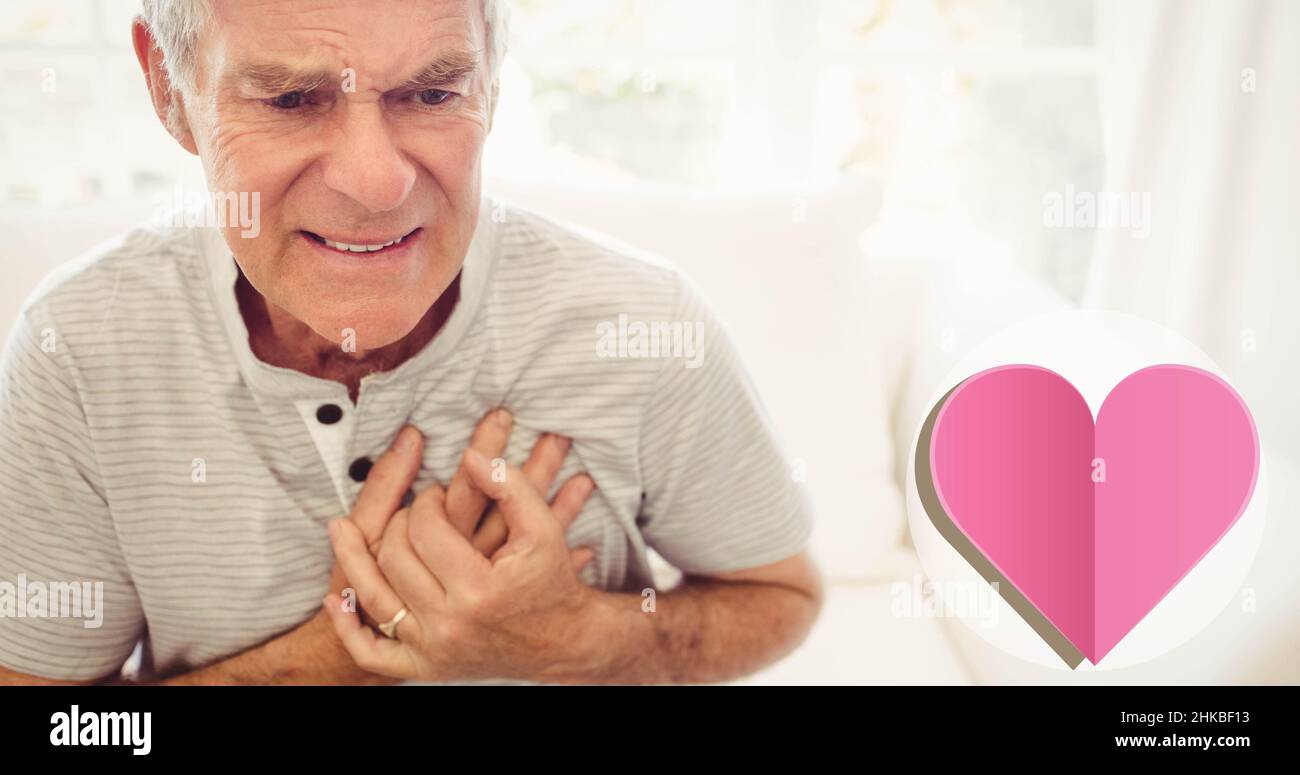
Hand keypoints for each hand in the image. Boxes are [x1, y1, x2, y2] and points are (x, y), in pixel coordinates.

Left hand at [322, 449, 597, 681]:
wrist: (564, 643)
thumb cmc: (552, 581)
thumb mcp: (544, 528)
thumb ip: (511, 486)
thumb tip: (471, 456)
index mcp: (479, 589)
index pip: (426, 530)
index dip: (427, 502)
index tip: (437, 494)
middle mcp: (450, 624)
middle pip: (396, 559)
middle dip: (400, 524)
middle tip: (416, 512)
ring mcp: (434, 651)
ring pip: (374, 599)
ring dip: (354, 560)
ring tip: (342, 530)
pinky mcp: (426, 668)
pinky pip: (372, 654)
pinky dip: (349, 628)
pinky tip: (337, 598)